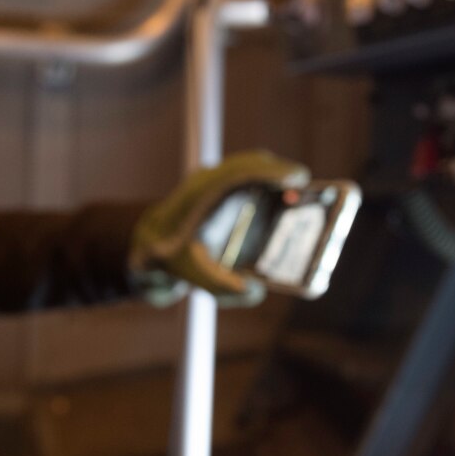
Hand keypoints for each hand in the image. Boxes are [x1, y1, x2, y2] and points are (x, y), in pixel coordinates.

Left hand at [130, 150, 311, 306]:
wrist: (147, 245)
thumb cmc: (170, 259)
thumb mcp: (193, 277)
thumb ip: (221, 287)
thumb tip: (256, 291)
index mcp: (200, 195)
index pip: (239, 172)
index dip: (271, 171)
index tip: (299, 177)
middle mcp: (206, 180)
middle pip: (249, 164)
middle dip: (280, 172)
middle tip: (308, 189)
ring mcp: (210, 179)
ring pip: (248, 166)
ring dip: (273, 175)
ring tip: (299, 194)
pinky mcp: (216, 184)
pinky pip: (245, 175)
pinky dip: (265, 181)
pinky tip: (281, 200)